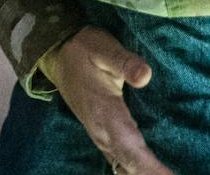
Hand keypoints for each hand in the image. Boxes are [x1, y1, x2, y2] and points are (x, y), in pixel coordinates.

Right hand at [39, 28, 172, 174]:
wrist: (59, 55)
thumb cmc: (85, 50)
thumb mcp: (104, 48)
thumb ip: (124, 62)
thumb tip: (145, 76)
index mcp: (105, 113)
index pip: (130, 149)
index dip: (149, 169)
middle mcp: (103, 132)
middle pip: (130, 166)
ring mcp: (102, 137)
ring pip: (124, 167)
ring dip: (144, 173)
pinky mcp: (104, 136)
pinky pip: (121, 161)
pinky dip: (136, 169)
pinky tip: (150, 172)